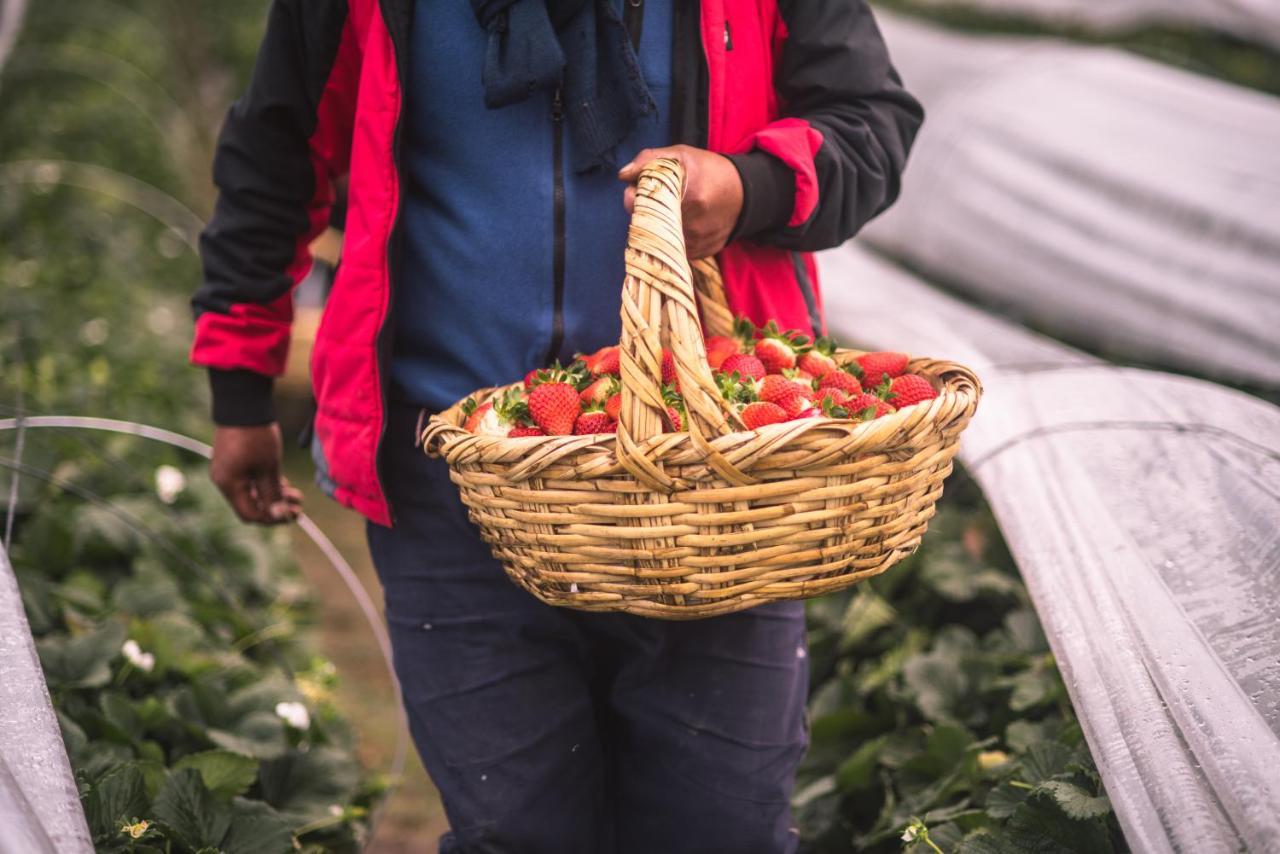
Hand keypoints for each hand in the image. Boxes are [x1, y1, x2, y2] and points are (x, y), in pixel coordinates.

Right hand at [210, 423, 302, 524]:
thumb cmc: (256, 436)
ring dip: (273, 496)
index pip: (250, 514)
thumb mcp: (269, 467)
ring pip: (251, 493)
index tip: (293, 514)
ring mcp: (226, 471)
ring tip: (295, 493)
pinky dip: (264, 485)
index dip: (273, 518)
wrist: (243, 404)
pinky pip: (248, 482)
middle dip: (276, 507)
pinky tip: (282, 482)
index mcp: (229, 485)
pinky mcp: (232, 462)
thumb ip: (273, 494)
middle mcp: (224, 481)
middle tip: (298, 505)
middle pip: (251, 505)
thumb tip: (280, 516)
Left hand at [618, 145, 743, 259]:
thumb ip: (649, 159)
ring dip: (656, 227)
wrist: (744, 194)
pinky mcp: (700, 253)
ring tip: (669, 210)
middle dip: (644, 212)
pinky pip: (673, 249)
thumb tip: (623, 175)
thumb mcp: (682, 155)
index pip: (644, 205)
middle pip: (648, 224)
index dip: (633, 198)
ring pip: (659, 239)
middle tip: (653, 201)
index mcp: (689, 195)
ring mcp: (697, 241)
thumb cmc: (709, 171)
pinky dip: (670, 238)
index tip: (636, 191)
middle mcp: (694, 223)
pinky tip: (679, 224)